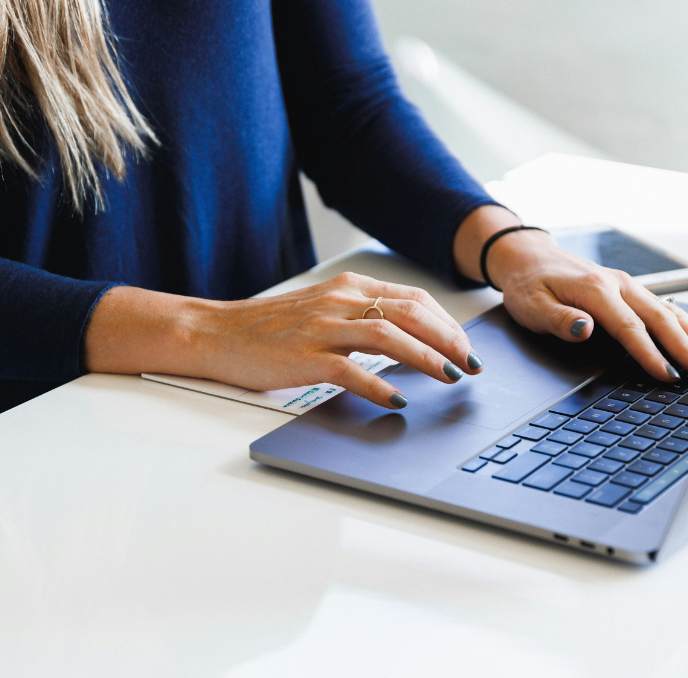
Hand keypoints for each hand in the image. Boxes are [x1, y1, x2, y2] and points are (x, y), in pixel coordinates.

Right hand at [84, 273, 481, 408]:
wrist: (217, 333)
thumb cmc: (270, 329)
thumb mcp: (323, 310)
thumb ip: (361, 318)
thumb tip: (410, 340)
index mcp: (348, 287)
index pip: (413, 298)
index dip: (447, 322)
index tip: (466, 346)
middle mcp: (339, 301)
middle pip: (410, 312)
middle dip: (449, 339)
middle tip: (471, 364)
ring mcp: (322, 328)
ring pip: (389, 335)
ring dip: (426, 357)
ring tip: (449, 377)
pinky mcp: (305, 357)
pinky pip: (351, 371)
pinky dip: (379, 385)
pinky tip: (398, 400)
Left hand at [453, 206, 687, 381]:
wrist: (529, 256)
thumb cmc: (529, 285)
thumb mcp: (532, 306)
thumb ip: (560, 319)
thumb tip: (585, 329)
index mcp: (596, 289)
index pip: (630, 327)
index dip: (651, 354)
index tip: (669, 376)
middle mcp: (619, 285)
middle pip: (662, 319)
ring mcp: (629, 286)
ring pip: (672, 312)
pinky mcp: (632, 290)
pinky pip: (668, 308)